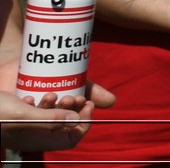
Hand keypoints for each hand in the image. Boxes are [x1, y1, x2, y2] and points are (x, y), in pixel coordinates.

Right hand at [0, 60, 114, 151]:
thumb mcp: (23, 115)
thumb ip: (50, 118)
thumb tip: (76, 120)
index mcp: (36, 140)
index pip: (71, 139)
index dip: (84, 124)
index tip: (87, 105)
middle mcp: (33, 133)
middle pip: (64, 124)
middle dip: (72, 108)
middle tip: (71, 95)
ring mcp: (26, 122)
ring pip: (52, 113)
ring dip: (58, 102)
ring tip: (52, 93)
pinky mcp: (19, 111)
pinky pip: (37, 106)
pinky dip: (41, 99)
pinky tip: (32, 95)